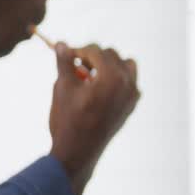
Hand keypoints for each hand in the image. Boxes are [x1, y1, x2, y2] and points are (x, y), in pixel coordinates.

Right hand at [48, 43, 140, 194]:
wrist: (78, 152)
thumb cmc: (68, 119)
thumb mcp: (62, 87)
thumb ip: (64, 62)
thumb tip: (62, 43)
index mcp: (111, 76)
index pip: (95, 50)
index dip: (77, 51)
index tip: (65, 57)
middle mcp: (127, 83)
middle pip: (111, 55)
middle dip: (92, 57)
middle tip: (74, 67)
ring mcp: (132, 96)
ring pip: (126, 65)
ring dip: (108, 65)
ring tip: (89, 76)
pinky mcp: (131, 106)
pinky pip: (129, 82)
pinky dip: (115, 79)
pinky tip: (97, 89)